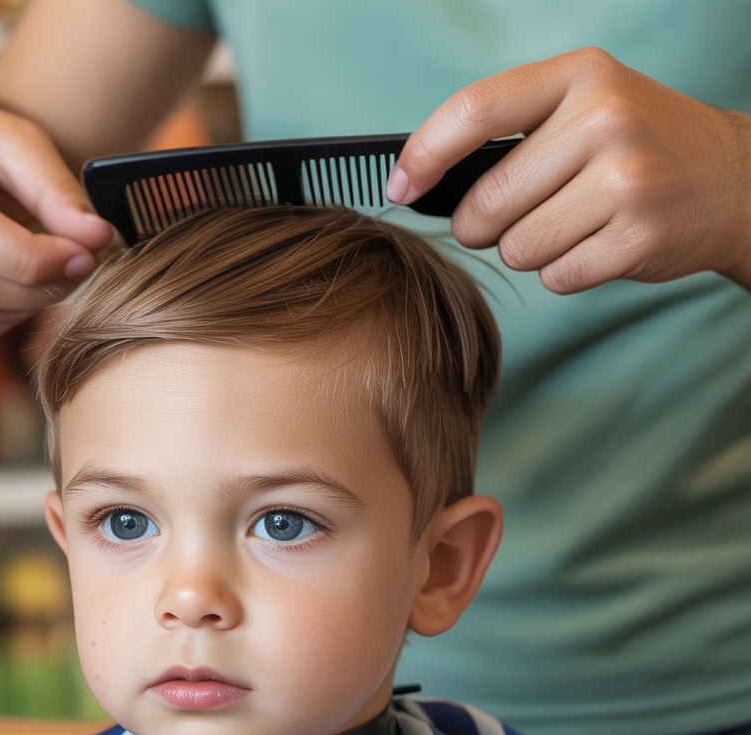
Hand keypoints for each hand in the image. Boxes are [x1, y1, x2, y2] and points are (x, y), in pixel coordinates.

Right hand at [0, 109, 113, 343]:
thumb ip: (60, 191)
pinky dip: (4, 320)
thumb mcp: (25, 146)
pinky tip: (18, 290)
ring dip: (27, 304)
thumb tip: (95, 236)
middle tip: (80, 269)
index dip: (36, 258)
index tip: (85, 256)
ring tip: (51, 275)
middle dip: (39, 286)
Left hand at [387, 48, 750, 293]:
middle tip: (516, 215)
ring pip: (517, 247)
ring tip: (573, 223)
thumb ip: (510, 130)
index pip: (475, 111)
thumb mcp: (583, 106)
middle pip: (485, 202)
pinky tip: (598, 243)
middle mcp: (604, 120)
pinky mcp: (638, 236)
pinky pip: (556, 277)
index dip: (422, 154)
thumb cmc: (637, 147)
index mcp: (580, 76)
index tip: (398, 187)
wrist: (733, 180)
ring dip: (530, 249)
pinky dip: (566, 271)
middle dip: (482, 224)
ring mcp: (626, 179)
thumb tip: (419, 177)